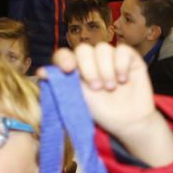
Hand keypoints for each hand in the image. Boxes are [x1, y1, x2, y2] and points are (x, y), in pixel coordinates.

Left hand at [41, 43, 172, 166]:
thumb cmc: (102, 113)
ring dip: (106, 69)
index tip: (68, 70)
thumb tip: (41, 73)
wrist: (128, 123)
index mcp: (76, 69)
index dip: (64, 58)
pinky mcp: (130, 58)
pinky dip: (121, 64)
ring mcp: (111, 58)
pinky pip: (123, 50)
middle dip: (88, 68)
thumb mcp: (78, 101)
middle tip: (97, 88)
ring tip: (111, 87)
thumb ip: (61, 86)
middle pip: (83, 49)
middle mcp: (92, 60)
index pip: (64, 55)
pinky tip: (123, 80)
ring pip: (103, 49)